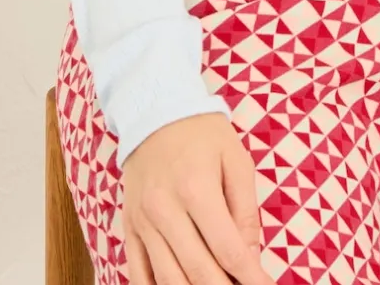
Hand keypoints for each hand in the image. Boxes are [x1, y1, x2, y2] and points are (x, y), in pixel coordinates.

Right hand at [121, 111, 275, 284]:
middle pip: (197, 271)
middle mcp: (165, 210)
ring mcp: (142, 222)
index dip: (249, 276)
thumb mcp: (236, 160)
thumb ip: (246, 210)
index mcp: (197, 189)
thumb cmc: (203, 133)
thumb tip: (250, 256)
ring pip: (167, 279)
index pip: (227, 249)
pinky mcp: (129, 227)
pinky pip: (138, 273)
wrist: (155, 111)